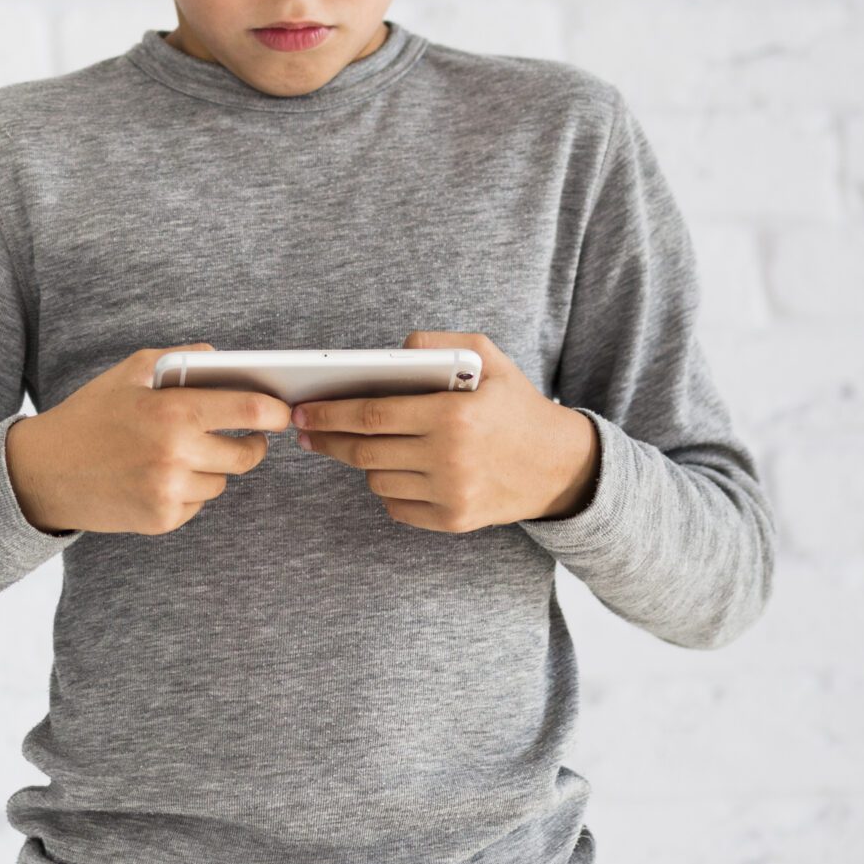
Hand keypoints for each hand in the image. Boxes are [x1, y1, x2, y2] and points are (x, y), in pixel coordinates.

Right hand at [6, 342, 293, 536]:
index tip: (281, 412)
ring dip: (212, 467)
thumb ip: (179, 359)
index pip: (248, 411)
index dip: (274, 412)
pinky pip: (198, 504)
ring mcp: (169, 492)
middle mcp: (175, 455)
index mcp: (172, 412)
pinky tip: (158, 477)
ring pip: (221, 481)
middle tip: (248, 437)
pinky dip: (188, 491)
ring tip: (181, 453)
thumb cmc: (88, 415)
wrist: (44, 472)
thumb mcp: (128, 373)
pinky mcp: (162, 520)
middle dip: (252, 444)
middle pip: (246, 455)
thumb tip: (223, 359)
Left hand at [290, 332, 598, 533]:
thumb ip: (441, 343)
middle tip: (305, 431)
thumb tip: (393, 350)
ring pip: (376, 479)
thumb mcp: (490, 359)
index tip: (301, 410)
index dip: (329, 413)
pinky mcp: (453, 521)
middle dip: (327, 439)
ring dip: (363, 461)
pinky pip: (396, 506)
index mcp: (454, 415)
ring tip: (359, 445)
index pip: (372, 415)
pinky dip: (388, 488)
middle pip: (364, 451)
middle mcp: (450, 458)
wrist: (561, 467)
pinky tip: (395, 470)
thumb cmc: (516, 406)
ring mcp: (451, 494)